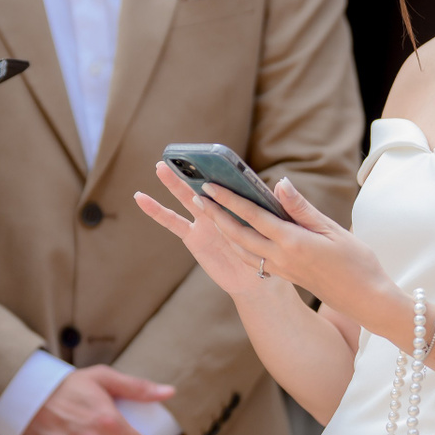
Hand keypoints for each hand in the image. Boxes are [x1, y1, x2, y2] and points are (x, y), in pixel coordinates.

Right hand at [135, 163, 291, 299]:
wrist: (259, 281)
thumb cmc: (275, 252)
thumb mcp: (293, 227)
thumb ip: (290, 206)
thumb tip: (282, 183)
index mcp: (244, 201)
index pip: (232, 180)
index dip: (223, 168)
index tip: (212, 154)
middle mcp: (222, 208)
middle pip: (206, 185)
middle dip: (193, 170)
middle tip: (179, 153)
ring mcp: (206, 221)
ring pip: (187, 198)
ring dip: (174, 183)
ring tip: (159, 166)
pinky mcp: (193, 237)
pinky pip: (173, 222)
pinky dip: (157, 211)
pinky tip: (141, 199)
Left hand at [161, 171, 398, 324]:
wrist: (367, 300)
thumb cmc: (357, 262)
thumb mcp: (332, 229)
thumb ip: (302, 208)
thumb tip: (279, 184)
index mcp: (293, 242)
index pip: (253, 216)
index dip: (229, 200)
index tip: (210, 186)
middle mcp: (281, 258)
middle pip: (239, 234)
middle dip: (216, 215)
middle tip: (198, 196)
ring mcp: (281, 270)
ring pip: (242, 249)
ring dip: (223, 231)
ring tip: (210, 213)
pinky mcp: (285, 276)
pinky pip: (253, 260)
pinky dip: (239, 245)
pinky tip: (235, 236)